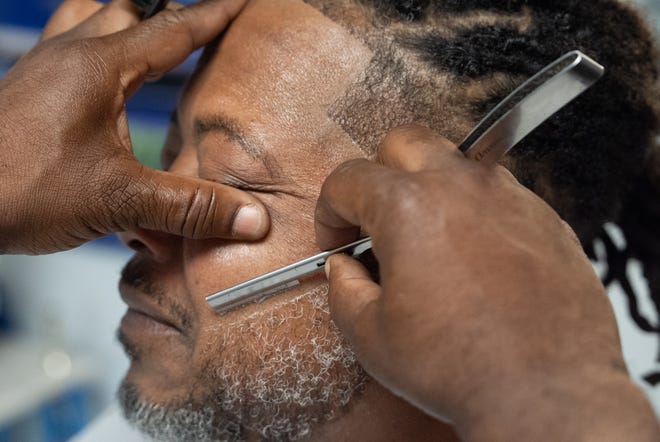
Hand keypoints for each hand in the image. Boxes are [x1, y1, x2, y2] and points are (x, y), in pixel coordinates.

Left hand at [0, 0, 268, 254]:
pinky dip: (91, 52)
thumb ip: (188, 207)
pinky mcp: (24, 93)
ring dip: (122, 26)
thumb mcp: (119, 200)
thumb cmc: (16, 189)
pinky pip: (63, 50)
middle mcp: (67, 57)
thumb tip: (250, 219)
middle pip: (126, 11)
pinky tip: (100, 87)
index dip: (212, 15)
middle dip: (166, 17)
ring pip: (87, 21)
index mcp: (97, 68)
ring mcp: (40, 71)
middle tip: (196, 30)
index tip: (240, 2)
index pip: (171, 29)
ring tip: (148, 45)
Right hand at [315, 125, 658, 439]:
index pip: (348, 179)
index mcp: (407, 208)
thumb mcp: (372, 336)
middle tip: (376, 219)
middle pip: (403, 143)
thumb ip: (343, 289)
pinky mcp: (543, 215)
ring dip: (430, 188)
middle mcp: (459, 187)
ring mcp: (507, 196)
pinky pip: (498, 193)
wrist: (545, 391)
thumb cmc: (461, 366)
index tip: (336, 238)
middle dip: (378, 174)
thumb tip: (343, 269)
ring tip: (428, 239)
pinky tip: (473, 254)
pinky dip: (474, 211)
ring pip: (455, 162)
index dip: (330, 209)